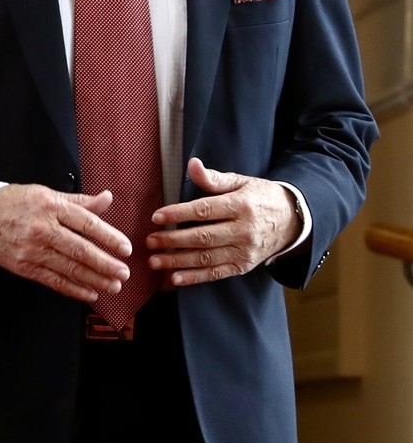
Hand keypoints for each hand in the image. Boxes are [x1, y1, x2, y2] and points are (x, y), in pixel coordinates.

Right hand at [0, 184, 130, 302]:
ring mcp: (32, 249)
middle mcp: (42, 228)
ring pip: (69, 268)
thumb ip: (79, 201)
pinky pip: (53, 280)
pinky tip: (89, 293)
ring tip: (113, 286)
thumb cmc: (16, 203)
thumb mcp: (47, 194)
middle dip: (106, 264)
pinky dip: (73, 289)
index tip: (126, 249)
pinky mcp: (24, 266)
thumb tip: (107, 198)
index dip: (109, 238)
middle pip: (80, 250)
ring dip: (95, 280)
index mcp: (51, 206)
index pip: (87, 223)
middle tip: (124, 273)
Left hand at [146, 157, 301, 286]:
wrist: (293, 221)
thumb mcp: (241, 182)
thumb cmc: (260, 198)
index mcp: (242, 206)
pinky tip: (175, 278)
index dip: (179, 214)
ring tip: (154, 261)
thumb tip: (192, 164)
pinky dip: (195, 278)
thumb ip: (214, 178)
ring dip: (178, 261)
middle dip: (173, 240)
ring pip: (207, 258)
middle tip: (149, 240)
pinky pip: (216, 273)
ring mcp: (245, 251)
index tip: (156, 217)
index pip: (205, 211)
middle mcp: (244, 231)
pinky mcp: (244, 266)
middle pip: (203, 237)